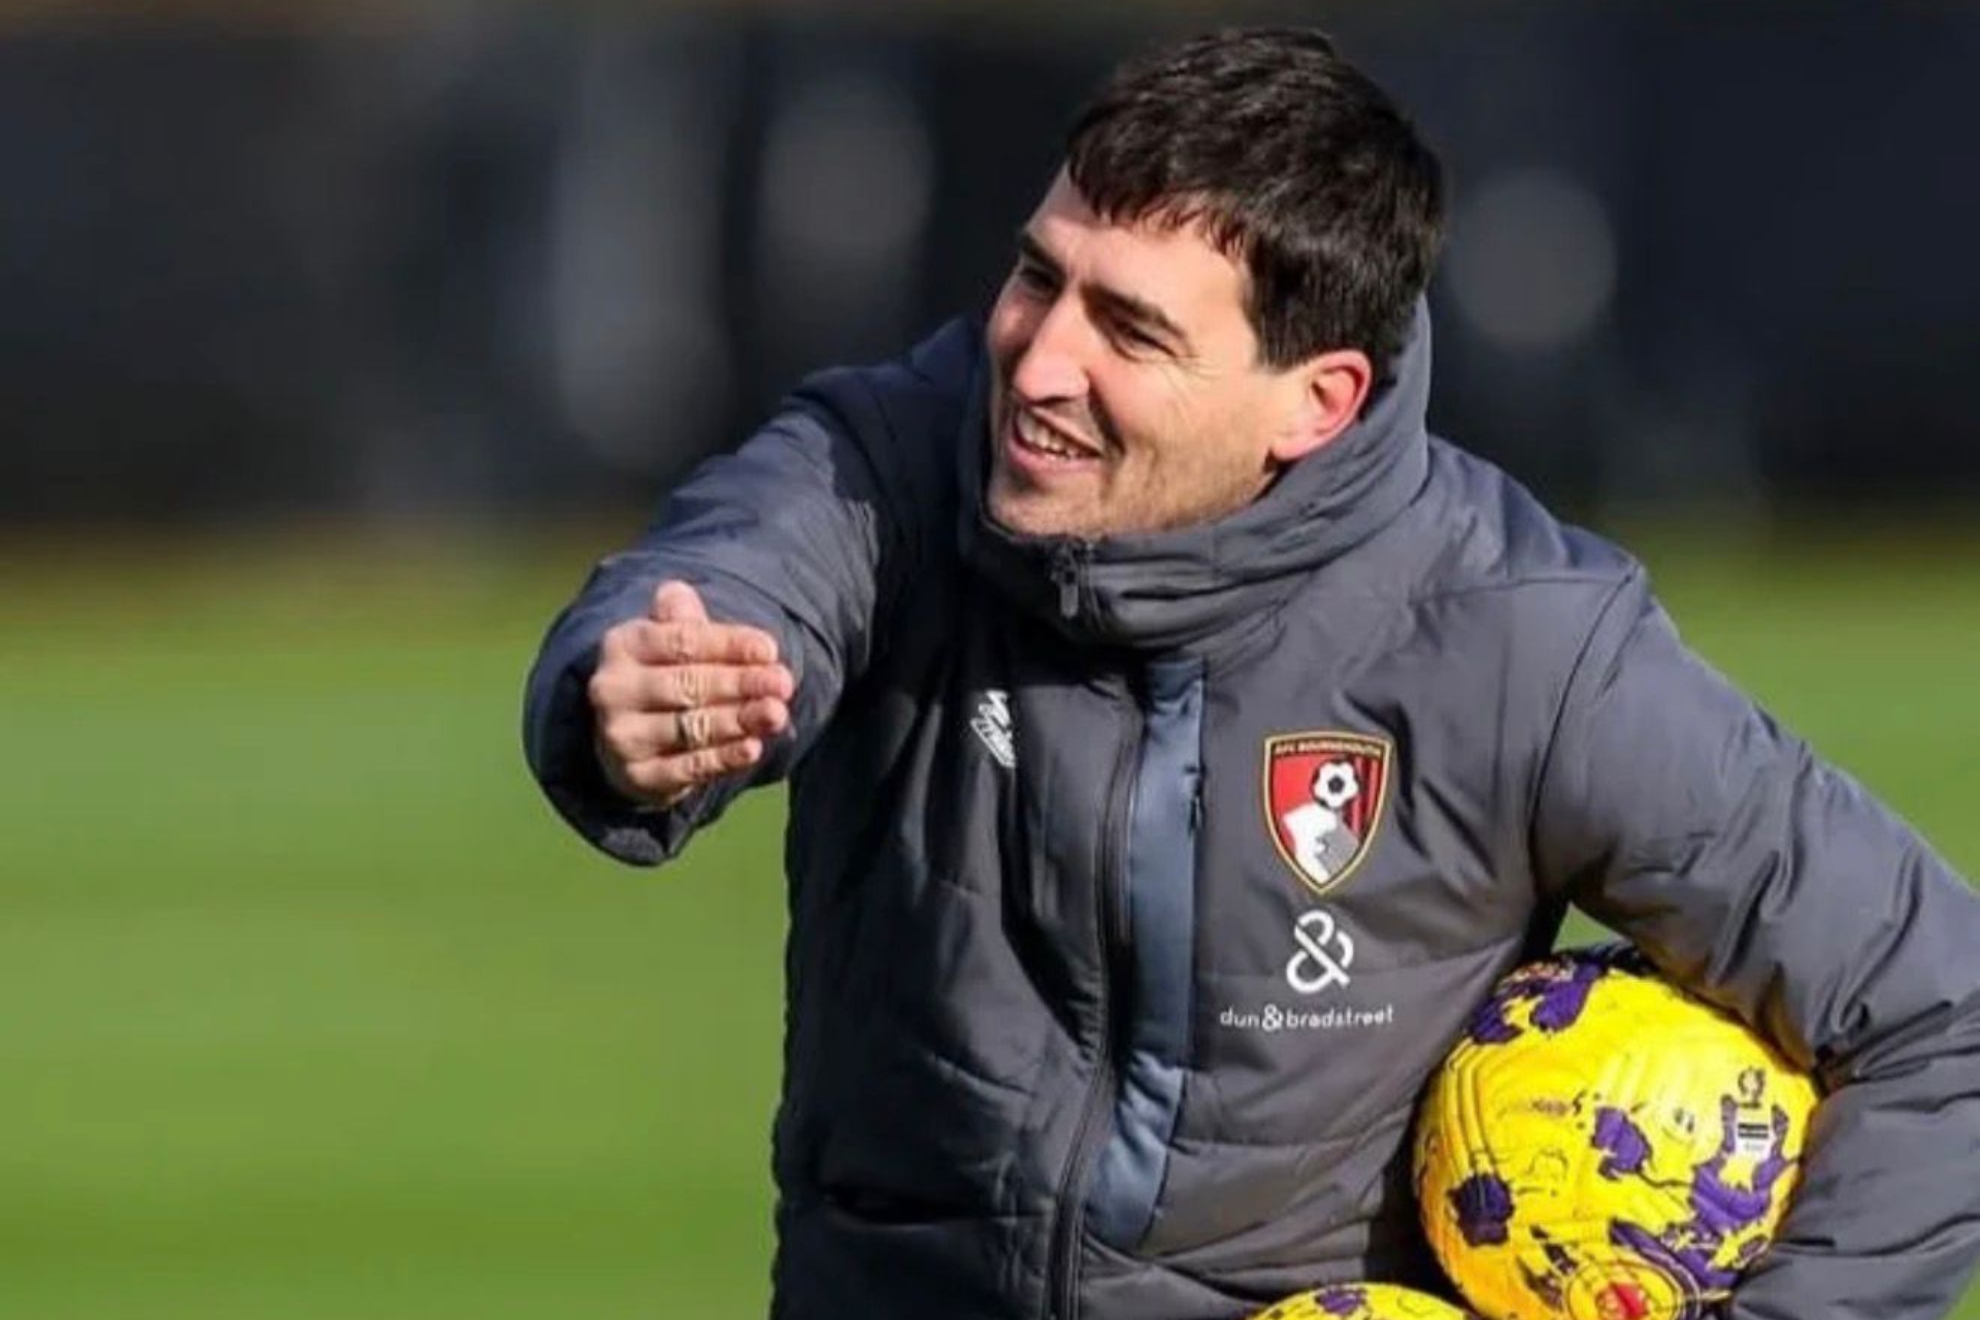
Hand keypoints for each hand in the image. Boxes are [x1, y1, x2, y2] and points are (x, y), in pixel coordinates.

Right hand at [588, 580, 794, 808]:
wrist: (632, 739)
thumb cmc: (664, 675)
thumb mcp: (670, 641)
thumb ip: (683, 620)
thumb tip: (678, 593)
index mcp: (622, 645)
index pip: (682, 641)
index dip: (729, 645)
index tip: (770, 650)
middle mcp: (613, 690)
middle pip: (688, 684)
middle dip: (741, 682)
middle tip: (783, 683)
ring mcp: (620, 737)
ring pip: (690, 726)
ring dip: (739, 720)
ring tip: (776, 713)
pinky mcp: (637, 777)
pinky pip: (687, 767)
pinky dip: (723, 758)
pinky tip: (752, 747)